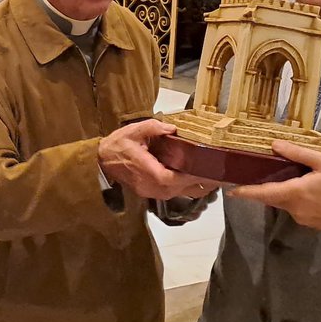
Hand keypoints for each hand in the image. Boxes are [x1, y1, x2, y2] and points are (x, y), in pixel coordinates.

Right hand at [99, 119, 221, 200]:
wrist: (101, 162)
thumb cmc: (117, 146)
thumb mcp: (133, 131)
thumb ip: (153, 127)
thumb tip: (172, 128)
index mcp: (148, 172)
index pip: (174, 178)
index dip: (193, 176)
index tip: (209, 170)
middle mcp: (151, 186)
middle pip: (181, 189)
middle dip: (201, 182)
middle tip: (219, 175)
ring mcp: (151, 192)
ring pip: (178, 194)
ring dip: (195, 187)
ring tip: (212, 178)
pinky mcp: (151, 192)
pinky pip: (172, 193)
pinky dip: (185, 187)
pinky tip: (195, 179)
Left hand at [227, 140, 320, 232]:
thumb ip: (298, 154)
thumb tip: (275, 145)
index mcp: (296, 193)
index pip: (263, 193)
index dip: (246, 192)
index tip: (230, 190)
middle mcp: (295, 209)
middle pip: (272, 198)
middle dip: (263, 188)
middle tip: (256, 175)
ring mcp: (303, 219)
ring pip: (284, 203)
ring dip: (283, 192)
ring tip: (292, 178)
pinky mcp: (311, 224)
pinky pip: (296, 209)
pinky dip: (294, 199)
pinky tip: (307, 190)